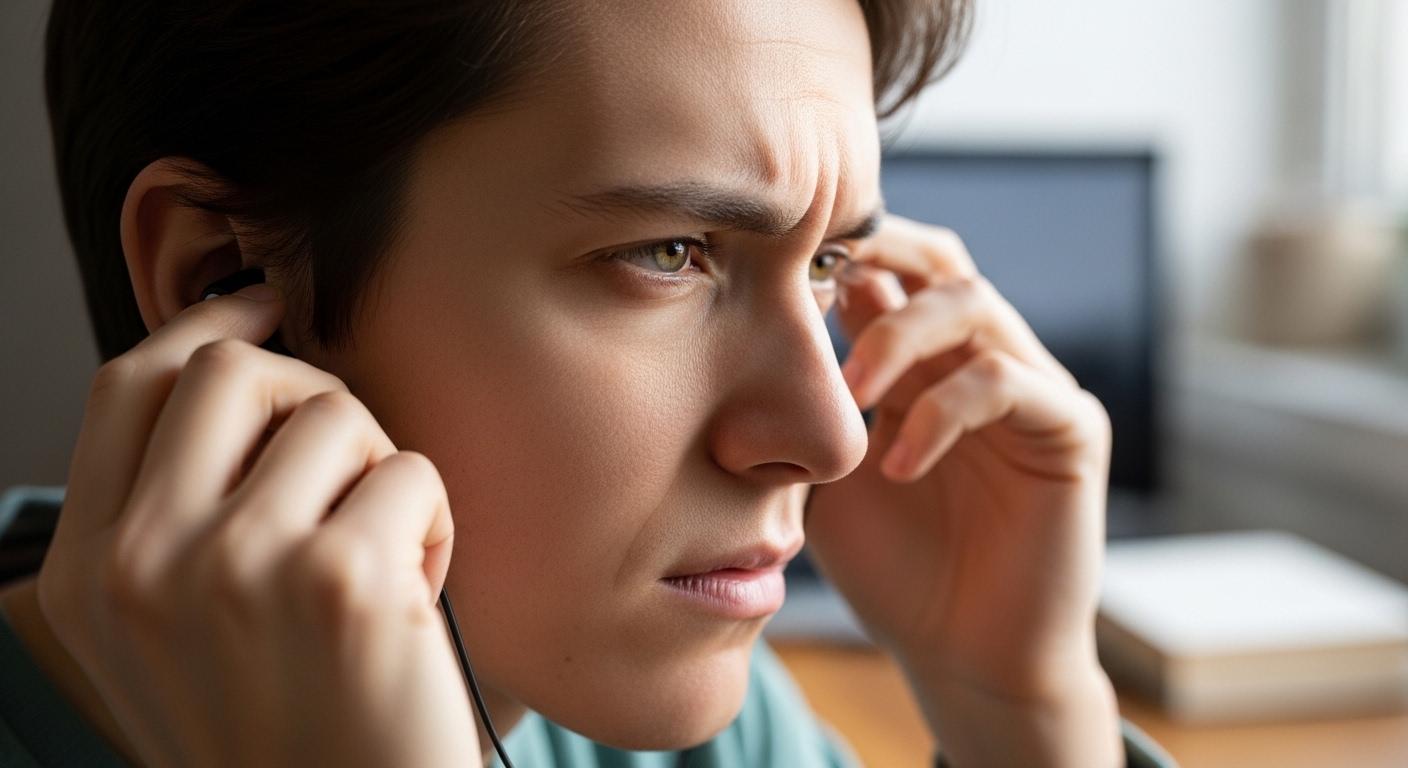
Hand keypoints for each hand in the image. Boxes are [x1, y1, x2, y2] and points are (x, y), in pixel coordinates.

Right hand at [35, 284, 480, 767]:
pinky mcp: (343, 583)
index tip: (265, 304)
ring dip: (381, 472)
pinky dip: (435, 525)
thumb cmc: (283, 728)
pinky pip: (414, 472)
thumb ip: (175, 513)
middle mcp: (145, 565)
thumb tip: (239, 358)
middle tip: (350, 464)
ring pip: (336, 412)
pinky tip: (418, 601)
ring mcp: (239, 569)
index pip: (131, 386)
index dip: (207, 325)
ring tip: (384, 561)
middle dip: (310, 394)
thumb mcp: (172, 631)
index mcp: (91, 573)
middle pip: (231, 370)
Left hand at [803, 215, 1121, 763]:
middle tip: (814, 279)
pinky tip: (899, 467)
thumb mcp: (824, 480)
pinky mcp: (1069, 429)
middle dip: (876, 250)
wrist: (962, 657)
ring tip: (851, 393)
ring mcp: (1028, 388)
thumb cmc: (892, 570)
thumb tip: (757, 330)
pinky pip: (1008, 380)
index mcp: (916, 364)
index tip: (769, 269)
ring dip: (899, 335)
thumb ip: (807, 409)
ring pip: (972, 302)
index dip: (832, 256)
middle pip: (938, 256)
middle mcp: (973, 361)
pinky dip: (943, 411)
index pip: (885, 270)